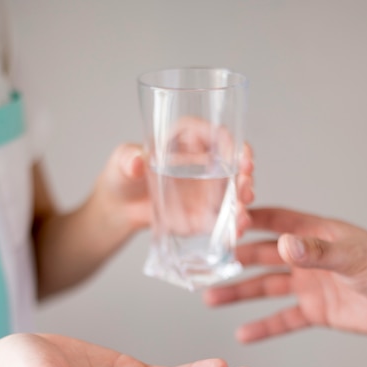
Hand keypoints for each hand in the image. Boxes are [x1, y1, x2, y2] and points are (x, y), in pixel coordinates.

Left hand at [89, 140, 253, 238]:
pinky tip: (236, 231)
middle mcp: (205, 163)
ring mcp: (209, 190)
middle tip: (246, 185)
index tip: (238, 155)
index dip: (231, 143)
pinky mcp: (205, 214)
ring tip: (242, 214)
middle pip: (234, 163)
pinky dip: (233, 225)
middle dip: (245, 174)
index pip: (217, 134)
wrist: (120, 209)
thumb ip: (128, 159)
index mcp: (189, 139)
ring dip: (243, 201)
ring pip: (235, 192)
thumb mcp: (121, 162)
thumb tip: (136, 162)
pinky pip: (224, 218)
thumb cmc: (122, 176)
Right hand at [203, 207, 366, 341]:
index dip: (250, 220)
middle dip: (235, 259)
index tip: (222, 221)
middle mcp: (307, 259)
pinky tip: (244, 333)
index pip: (276, 221)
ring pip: (266, 288)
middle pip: (263, 256)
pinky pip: (284, 320)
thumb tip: (283, 244)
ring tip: (211, 298)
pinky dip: (264, 327)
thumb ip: (317, 252)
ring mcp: (310, 285)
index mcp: (315, 235)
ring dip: (239, 294)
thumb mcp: (352, 257)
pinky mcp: (316, 311)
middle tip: (207, 264)